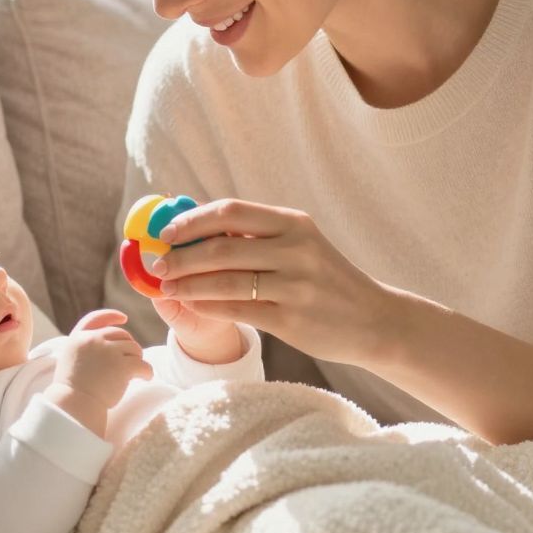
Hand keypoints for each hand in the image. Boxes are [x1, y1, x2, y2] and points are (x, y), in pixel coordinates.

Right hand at [48, 310, 152, 433]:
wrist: (74, 406)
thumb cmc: (72, 390)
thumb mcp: (70, 360)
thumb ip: (85, 347)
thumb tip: (109, 343)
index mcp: (78, 338)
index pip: (96, 318)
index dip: (112, 316)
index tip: (124, 318)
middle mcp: (93, 340)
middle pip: (121, 334)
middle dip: (128, 346)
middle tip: (129, 361)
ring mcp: (108, 352)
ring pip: (134, 349)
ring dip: (137, 360)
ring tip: (135, 373)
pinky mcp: (122, 366)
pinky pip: (143, 365)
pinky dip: (147, 372)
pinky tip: (145, 378)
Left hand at [150, 199, 398, 365]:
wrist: (373, 319)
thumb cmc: (326, 280)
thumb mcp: (300, 245)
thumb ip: (256, 237)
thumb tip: (194, 229)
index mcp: (294, 223)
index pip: (231, 212)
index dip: (192, 221)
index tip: (165, 233)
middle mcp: (296, 249)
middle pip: (222, 247)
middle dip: (182, 256)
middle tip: (158, 265)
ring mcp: (295, 285)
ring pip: (225, 282)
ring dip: (187, 285)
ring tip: (166, 288)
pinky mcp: (291, 319)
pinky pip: (237, 311)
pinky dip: (207, 306)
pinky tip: (191, 305)